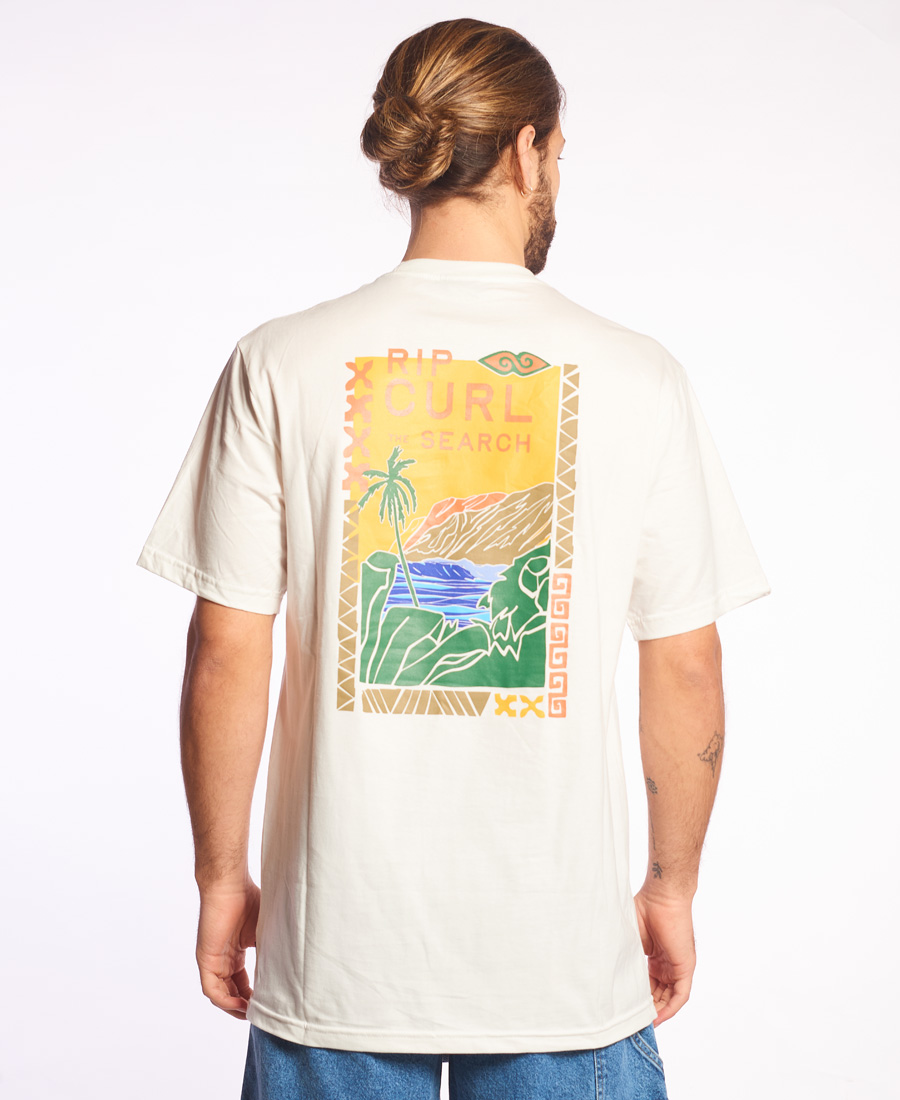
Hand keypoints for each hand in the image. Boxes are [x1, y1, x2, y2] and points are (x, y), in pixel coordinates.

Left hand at [195, 877, 259, 1019]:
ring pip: (220, 995)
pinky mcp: (206, 960)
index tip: (268, 1004)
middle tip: (261, 1015)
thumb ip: (269, 952)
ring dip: (235, 1008)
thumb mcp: (264, 933)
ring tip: (252, 1014)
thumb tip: (288, 972)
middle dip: (245, 1006)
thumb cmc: (250, 901)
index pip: (241, 983)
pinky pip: (211, 989)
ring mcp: (213, 961)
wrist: (231, 885)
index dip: (253, 996)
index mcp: (235, 953)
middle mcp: (222, 960)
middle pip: (231, 992)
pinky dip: (225, 1001)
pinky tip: (241, 1005)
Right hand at [633, 885, 695, 1025]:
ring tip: (642, 1025)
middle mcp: (666, 963)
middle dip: (647, 1008)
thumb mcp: (628, 937)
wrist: (661, 895)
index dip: (638, 997)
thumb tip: (603, 969)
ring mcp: (676, 966)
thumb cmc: (643, 908)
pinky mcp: (685, 967)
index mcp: (654, 955)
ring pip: (669, 998)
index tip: (625, 1008)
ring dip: (658, 1012)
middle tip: (631, 1021)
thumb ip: (622, 953)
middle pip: (658, 993)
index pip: (647, 983)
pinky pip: (680, 995)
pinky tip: (658, 1019)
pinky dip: (670, 1008)